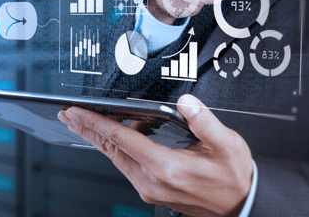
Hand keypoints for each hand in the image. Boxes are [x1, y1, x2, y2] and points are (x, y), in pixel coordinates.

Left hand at [58, 94, 253, 216]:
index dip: (94, 122)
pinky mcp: (151, 190)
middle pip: (109, 149)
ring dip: (98, 138)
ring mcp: (149, 187)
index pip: (120, 138)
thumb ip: (204, 120)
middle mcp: (151, 180)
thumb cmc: (232, 178)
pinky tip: (118, 135)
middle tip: (68, 115)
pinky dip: (117, 147)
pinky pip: (126, 164)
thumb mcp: (227, 145)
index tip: (76, 112)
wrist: (240, 205)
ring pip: (115, 157)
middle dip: (86, 129)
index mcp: (166, 167)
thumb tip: (185, 102)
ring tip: (84, 122)